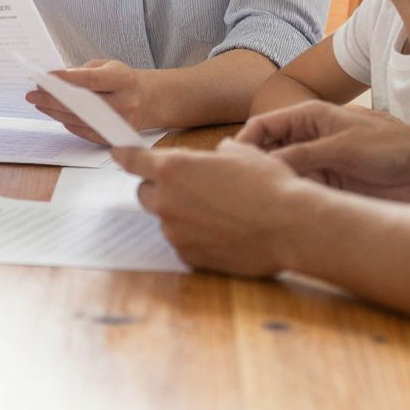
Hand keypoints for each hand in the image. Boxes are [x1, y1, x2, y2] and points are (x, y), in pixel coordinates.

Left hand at [26, 60, 146, 143]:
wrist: (150, 100)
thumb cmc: (123, 80)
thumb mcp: (108, 66)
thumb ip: (84, 72)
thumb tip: (55, 80)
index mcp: (124, 79)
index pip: (92, 80)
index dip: (67, 79)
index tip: (45, 76)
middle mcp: (125, 103)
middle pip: (83, 103)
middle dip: (54, 98)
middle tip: (33, 93)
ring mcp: (120, 124)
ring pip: (80, 120)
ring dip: (55, 111)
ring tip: (38, 102)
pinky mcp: (114, 137)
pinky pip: (84, 132)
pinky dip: (66, 122)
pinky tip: (53, 113)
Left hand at [113, 141, 306, 276]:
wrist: (291, 226)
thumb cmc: (270, 185)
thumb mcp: (242, 153)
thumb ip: (215, 154)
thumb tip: (216, 157)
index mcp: (174, 168)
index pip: (134, 160)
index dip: (125, 155)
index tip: (118, 153)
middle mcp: (167, 201)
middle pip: (145, 192)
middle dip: (161, 189)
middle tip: (190, 188)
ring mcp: (175, 232)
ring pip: (166, 219)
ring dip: (182, 214)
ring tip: (220, 213)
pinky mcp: (188, 256)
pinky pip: (183, 241)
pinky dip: (196, 236)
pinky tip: (224, 232)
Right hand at [237, 101, 409, 200]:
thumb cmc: (389, 147)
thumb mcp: (340, 148)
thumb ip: (301, 155)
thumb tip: (262, 165)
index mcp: (311, 116)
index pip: (264, 125)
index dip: (245, 142)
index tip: (230, 164)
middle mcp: (310, 138)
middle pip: (269, 150)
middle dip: (252, 166)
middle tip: (237, 188)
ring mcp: (319, 162)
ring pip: (282, 173)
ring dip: (271, 185)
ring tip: (252, 204)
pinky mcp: (329, 184)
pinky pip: (301, 190)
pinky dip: (290, 198)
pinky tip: (280, 213)